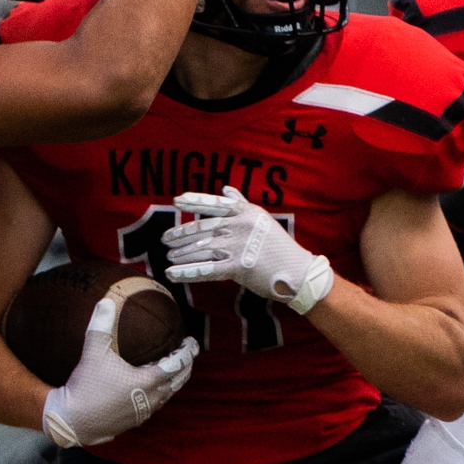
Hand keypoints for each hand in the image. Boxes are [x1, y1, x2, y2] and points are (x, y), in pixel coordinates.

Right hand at [42, 298, 196, 447]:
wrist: (70, 421)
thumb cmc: (85, 387)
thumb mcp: (93, 351)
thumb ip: (101, 325)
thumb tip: (106, 301)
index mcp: (147, 381)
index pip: (177, 365)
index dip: (187, 352)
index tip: (191, 342)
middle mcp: (150, 399)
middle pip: (178, 382)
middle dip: (186, 367)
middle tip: (188, 355)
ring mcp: (143, 413)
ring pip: (167, 396)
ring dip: (174, 382)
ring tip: (173, 370)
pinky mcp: (133, 421)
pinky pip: (154, 406)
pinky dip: (160, 394)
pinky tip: (151, 388)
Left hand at [162, 186, 334, 313]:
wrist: (298, 272)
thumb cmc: (279, 247)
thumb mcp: (262, 219)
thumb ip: (242, 204)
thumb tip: (226, 189)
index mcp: (246, 212)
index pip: (215, 205)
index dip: (195, 201)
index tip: (176, 200)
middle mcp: (239, 226)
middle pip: (202, 229)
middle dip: (180, 234)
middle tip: (165, 239)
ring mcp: (238, 246)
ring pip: (201, 249)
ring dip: (181, 254)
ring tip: (169, 256)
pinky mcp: (236, 267)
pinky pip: (205, 270)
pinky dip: (186, 272)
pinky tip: (171, 273)